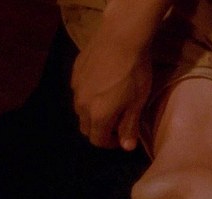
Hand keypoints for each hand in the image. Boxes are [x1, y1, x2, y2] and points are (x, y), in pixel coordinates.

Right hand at [71, 25, 152, 149]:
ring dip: (92, 113)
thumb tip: (126, 147)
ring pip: (80, 110)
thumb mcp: (137, 103)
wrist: (121, 37)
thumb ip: (129, 126)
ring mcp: (76, 88)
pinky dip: (88, 95)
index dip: (110, 143)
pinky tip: (102, 84)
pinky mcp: (74, 72)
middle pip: (86, 128)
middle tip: (117, 121)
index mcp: (98, 116)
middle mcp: (81, 105)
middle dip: (100, 130)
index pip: (98, 141)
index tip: (122, 137)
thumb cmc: (134, 73)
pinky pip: (79, 92)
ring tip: (109, 102)